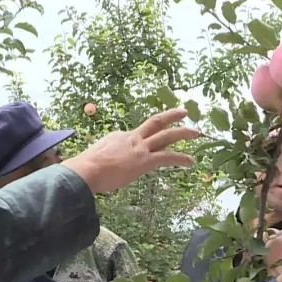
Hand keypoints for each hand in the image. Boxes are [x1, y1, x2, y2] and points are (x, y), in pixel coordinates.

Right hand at [62, 108, 198, 193]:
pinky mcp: (145, 160)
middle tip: (183, 111)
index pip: (136, 136)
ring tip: (197, 132)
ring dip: (183, 133)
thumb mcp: (94, 157)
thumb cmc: (85, 168)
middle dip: (171, 116)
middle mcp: (131, 137)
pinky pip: (168, 157)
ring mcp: (140, 148)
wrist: (86, 170)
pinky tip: (191, 161)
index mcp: (118, 137)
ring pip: (166, 136)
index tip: (144, 148)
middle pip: (155, 122)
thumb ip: (102, 158)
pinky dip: (181, 158)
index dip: (142, 141)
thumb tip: (98, 166)